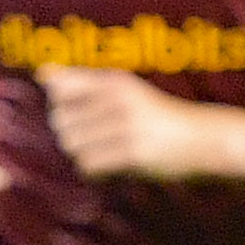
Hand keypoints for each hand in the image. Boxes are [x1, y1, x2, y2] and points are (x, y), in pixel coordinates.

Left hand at [39, 66, 203, 182]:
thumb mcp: (125, 91)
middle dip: (70, 134)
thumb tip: (42, 74)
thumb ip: (84, 83)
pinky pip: (89, 164)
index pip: (61, 87)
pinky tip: (111, 166)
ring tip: (104, 152)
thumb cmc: (157, 116)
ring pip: (72, 145)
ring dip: (83, 154)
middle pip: (60, 121)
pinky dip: (94, 169)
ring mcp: (126, 126)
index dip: (60, 106)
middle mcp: (119, 98)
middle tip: (95, 139)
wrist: (203, 139)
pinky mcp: (133, 152)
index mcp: (115, 80)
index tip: (80, 115)